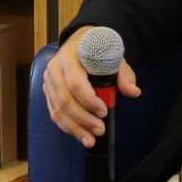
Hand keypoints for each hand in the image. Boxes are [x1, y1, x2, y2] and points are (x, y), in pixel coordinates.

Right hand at [42, 26, 140, 149]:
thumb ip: (123, 75)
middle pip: (65, 100)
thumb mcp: (114, 57)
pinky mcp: (48, 91)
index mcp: (70, 56)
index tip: (104, 112)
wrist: (80, 41)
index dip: (89, 101)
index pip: (75, 83)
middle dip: (83, 119)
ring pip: (57, 110)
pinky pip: (54, 113)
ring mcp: (49, 81)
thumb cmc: (98, 50)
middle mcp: (54, 68)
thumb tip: (134, 92)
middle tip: (100, 130)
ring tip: (90, 140)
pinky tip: (80, 135)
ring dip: (74, 127)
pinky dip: (67, 126)